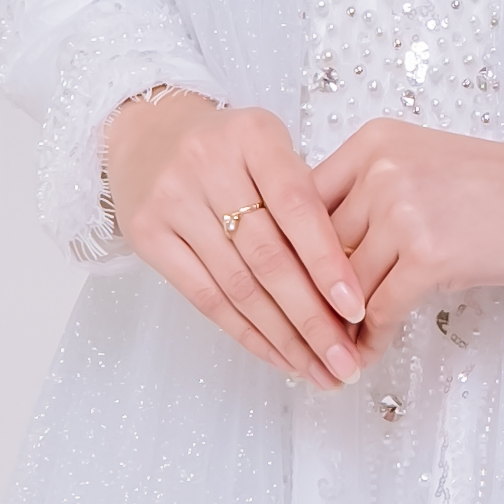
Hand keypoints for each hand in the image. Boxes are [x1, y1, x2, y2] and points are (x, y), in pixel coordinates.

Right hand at [102, 92, 365, 388]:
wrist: (147, 133)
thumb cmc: (228, 149)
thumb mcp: (271, 150)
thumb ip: (306, 201)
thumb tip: (348, 288)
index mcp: (253, 135)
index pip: (297, 206)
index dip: (328, 262)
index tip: (357, 308)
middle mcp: (208, 165)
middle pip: (267, 257)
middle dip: (311, 318)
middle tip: (344, 361)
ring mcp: (172, 201)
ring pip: (238, 286)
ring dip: (283, 337)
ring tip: (318, 370)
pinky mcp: (146, 235)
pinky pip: (205, 297)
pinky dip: (246, 333)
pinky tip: (278, 355)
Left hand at [314, 119, 503, 345]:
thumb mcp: (426, 169)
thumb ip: (370, 195)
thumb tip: (319, 250)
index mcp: (374, 143)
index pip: (305, 203)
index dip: (293, 252)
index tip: (284, 287)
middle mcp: (381, 170)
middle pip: (319, 247)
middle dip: (310, 295)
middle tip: (300, 331)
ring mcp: (404, 211)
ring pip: (345, 284)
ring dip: (338, 324)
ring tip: (333, 352)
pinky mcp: (429, 255)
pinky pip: (380, 309)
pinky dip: (370, 339)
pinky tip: (367, 355)